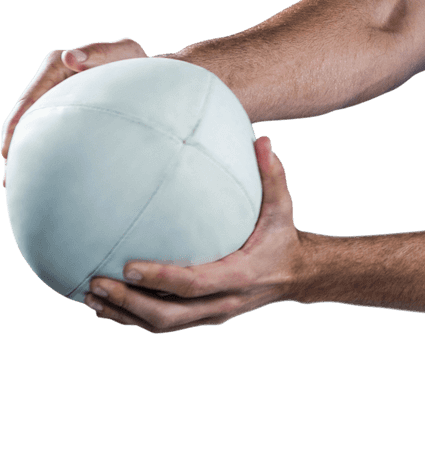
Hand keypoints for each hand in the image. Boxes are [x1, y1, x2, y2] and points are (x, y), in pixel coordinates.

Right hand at [2, 38, 147, 185]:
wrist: (149, 73)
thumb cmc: (134, 61)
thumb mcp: (121, 52)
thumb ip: (97, 53)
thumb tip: (69, 58)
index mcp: (57, 66)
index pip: (30, 97)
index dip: (17, 123)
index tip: (8, 147)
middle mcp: (52, 82)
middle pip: (27, 115)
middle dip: (15, 143)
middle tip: (10, 174)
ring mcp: (58, 97)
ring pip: (36, 126)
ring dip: (27, 151)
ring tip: (17, 181)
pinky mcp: (67, 111)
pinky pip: (50, 131)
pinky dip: (44, 149)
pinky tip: (42, 172)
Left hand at [84, 136, 302, 333]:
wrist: (295, 277)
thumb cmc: (282, 237)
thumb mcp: (282, 207)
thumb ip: (272, 175)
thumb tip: (261, 139)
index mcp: (239, 276)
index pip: (193, 283)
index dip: (160, 278)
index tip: (128, 267)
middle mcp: (223, 302)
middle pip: (169, 314)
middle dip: (129, 303)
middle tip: (96, 283)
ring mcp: (211, 315)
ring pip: (162, 324)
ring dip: (124, 314)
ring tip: (90, 296)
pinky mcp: (202, 317)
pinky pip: (164, 324)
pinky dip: (133, 318)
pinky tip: (106, 307)